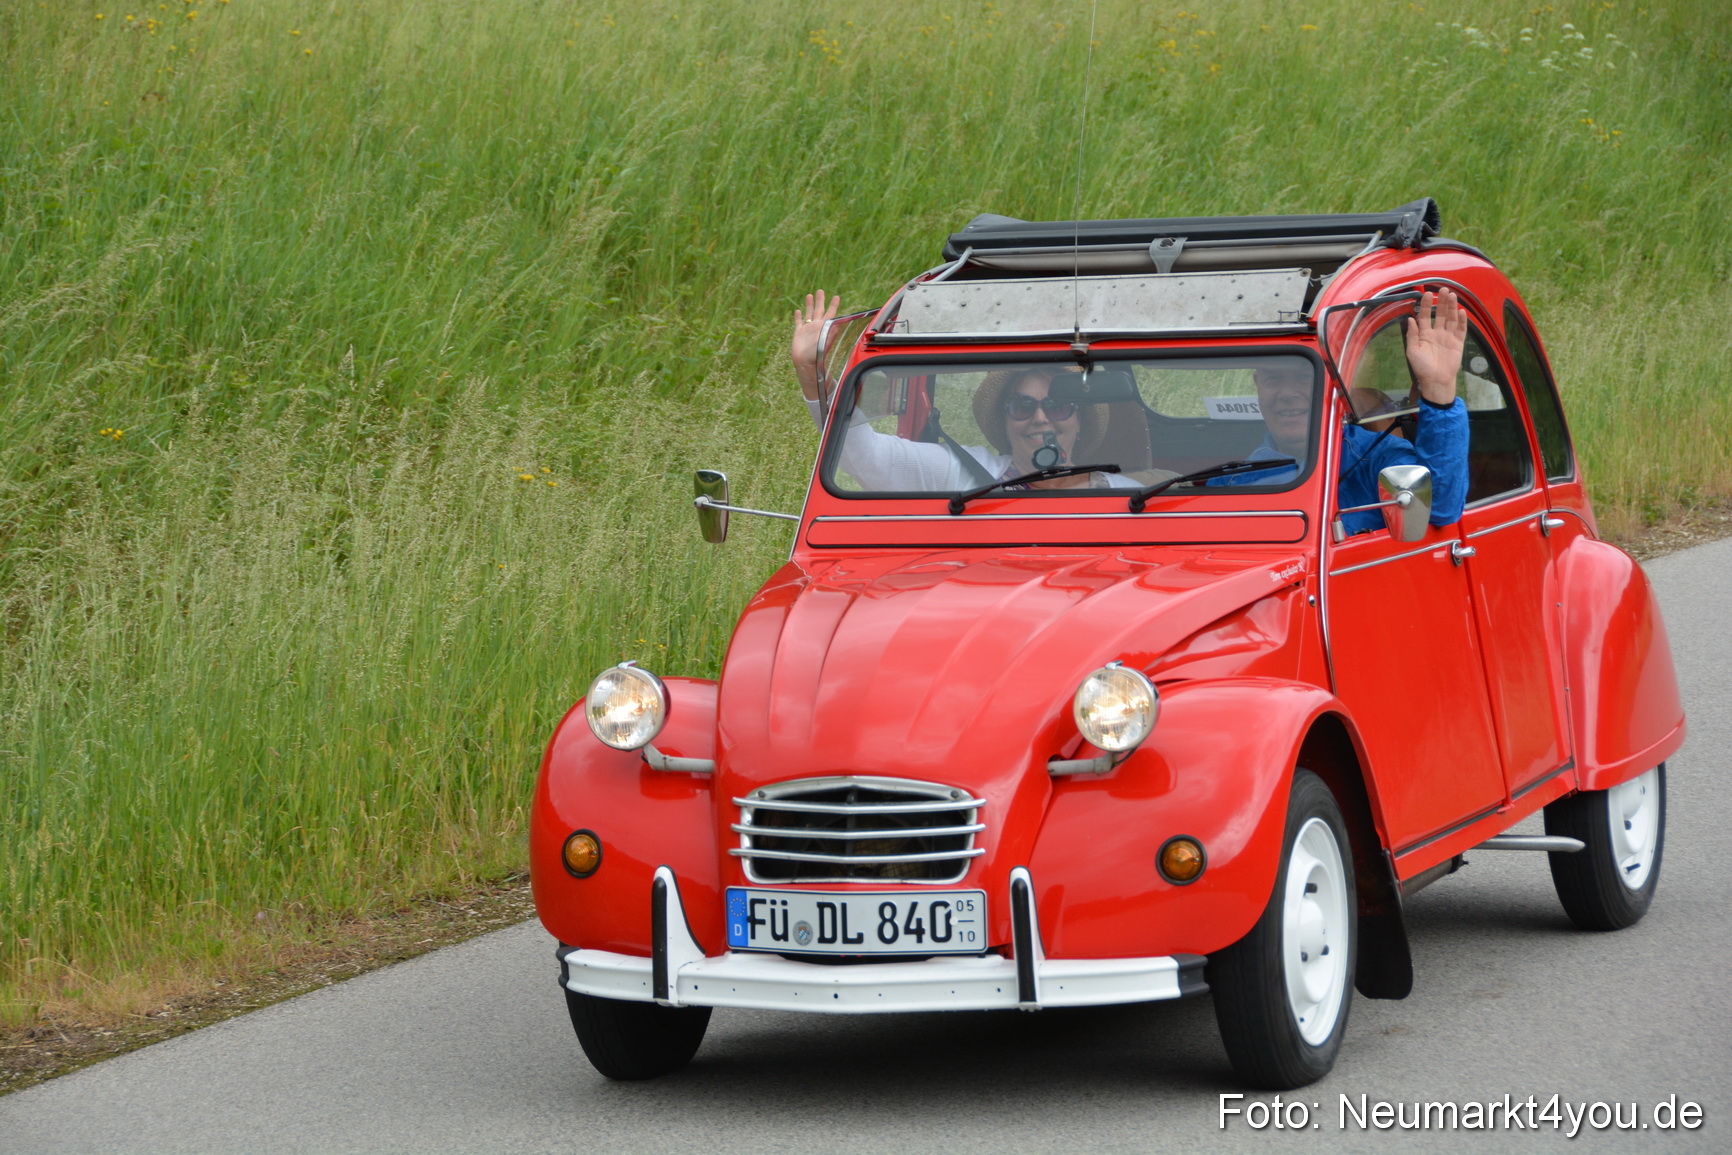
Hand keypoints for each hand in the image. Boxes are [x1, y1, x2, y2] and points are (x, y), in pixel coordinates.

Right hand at [792, 290, 840, 400]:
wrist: (806, 364)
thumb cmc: (817, 354)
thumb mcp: (826, 341)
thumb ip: (832, 331)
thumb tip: (838, 321)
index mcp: (825, 327)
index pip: (831, 313)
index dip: (833, 305)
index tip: (837, 297)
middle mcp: (817, 326)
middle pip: (819, 310)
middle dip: (820, 300)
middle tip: (820, 291)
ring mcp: (807, 329)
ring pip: (809, 314)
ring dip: (809, 305)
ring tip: (809, 295)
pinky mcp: (798, 333)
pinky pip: (798, 322)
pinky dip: (798, 316)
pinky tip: (798, 311)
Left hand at [1402, 287, 1467, 405]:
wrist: (1435, 381)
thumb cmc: (1422, 368)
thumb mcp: (1412, 351)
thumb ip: (1412, 335)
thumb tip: (1410, 319)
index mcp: (1424, 334)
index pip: (1425, 316)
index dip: (1425, 305)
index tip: (1427, 293)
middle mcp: (1437, 333)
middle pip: (1439, 314)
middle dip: (1441, 301)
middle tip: (1444, 289)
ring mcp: (1448, 337)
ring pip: (1450, 318)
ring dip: (1452, 307)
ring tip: (1452, 295)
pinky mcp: (1458, 342)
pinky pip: (1460, 329)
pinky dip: (1461, 320)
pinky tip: (1460, 311)